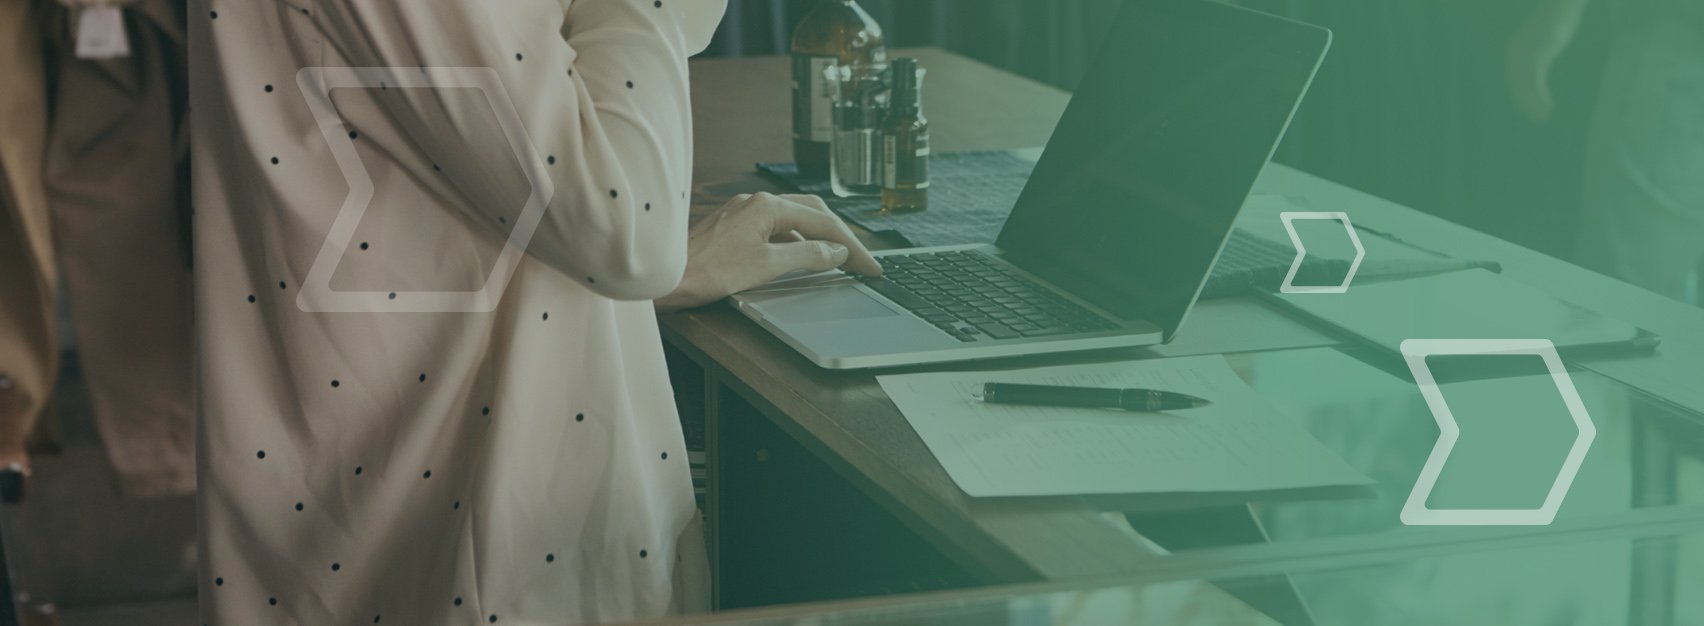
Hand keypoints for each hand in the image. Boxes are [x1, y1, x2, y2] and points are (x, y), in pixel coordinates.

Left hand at [655, 192, 881, 311]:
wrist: (662, 278)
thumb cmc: (705, 271)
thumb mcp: (766, 266)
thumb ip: (806, 256)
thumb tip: (835, 251)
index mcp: (767, 206)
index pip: (823, 223)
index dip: (852, 247)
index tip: (870, 266)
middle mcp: (756, 202)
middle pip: (813, 214)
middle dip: (841, 237)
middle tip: (862, 262)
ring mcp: (743, 213)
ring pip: (794, 220)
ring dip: (819, 238)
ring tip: (839, 260)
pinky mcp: (733, 227)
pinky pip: (776, 228)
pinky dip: (797, 242)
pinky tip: (801, 258)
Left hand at [1505, 0, 1587, 122]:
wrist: (1563, 4)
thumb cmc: (1557, 20)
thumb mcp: (1543, 39)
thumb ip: (1538, 51)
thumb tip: (1539, 61)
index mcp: (1514, 50)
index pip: (1513, 79)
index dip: (1520, 95)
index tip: (1527, 109)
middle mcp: (1515, 53)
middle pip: (1516, 85)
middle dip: (1524, 103)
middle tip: (1536, 118)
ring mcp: (1525, 54)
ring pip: (1525, 86)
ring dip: (1533, 104)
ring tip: (1541, 117)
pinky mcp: (1537, 55)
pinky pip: (1536, 81)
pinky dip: (1539, 97)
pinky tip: (1547, 107)